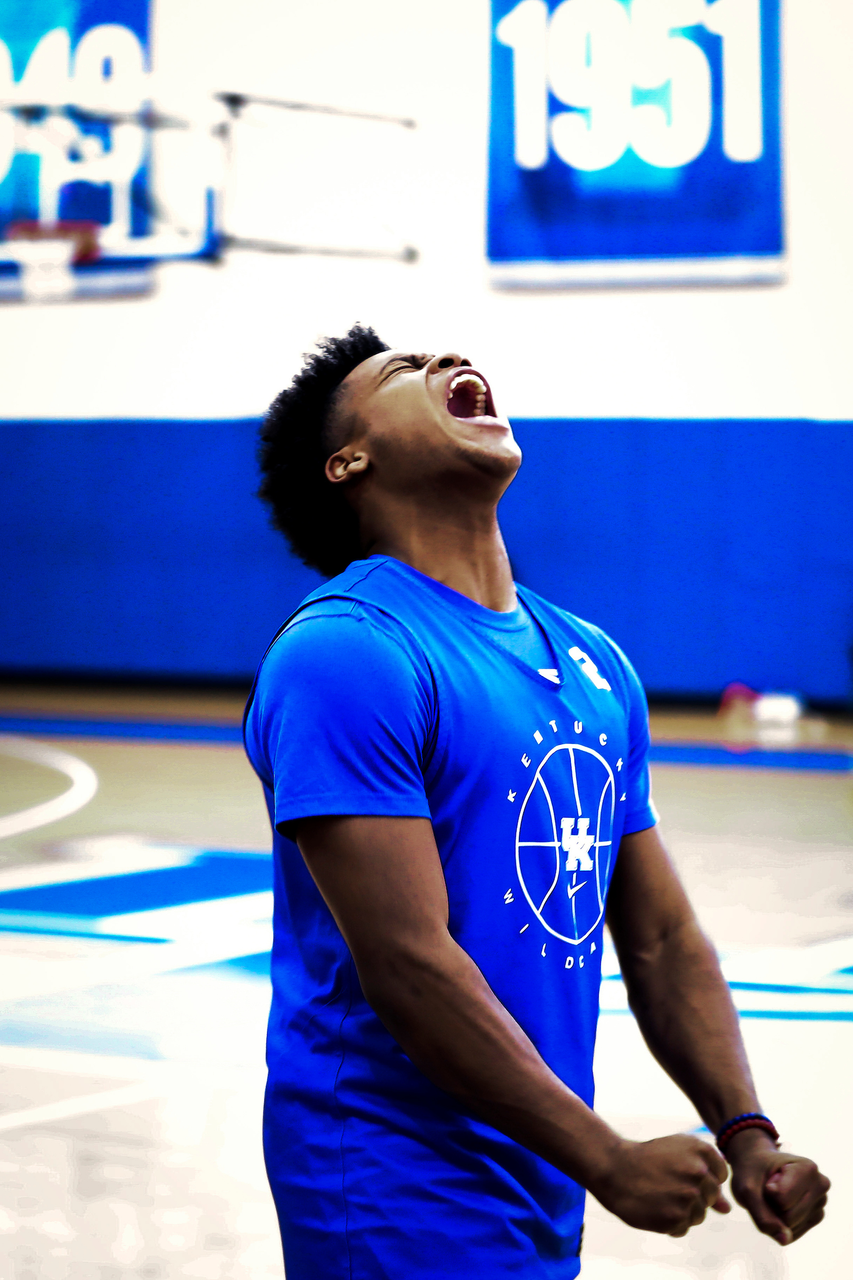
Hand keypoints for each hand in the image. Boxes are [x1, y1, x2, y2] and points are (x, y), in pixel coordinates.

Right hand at [594, 1134, 730, 1236]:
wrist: (615, 1169)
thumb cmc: (648, 1159)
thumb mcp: (678, 1155)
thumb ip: (707, 1177)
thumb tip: (727, 1208)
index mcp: (701, 1150)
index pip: (720, 1176)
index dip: (700, 1177)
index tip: (680, 1171)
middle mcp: (699, 1173)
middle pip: (711, 1197)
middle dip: (692, 1194)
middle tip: (666, 1183)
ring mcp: (688, 1197)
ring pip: (699, 1215)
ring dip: (682, 1210)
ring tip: (659, 1196)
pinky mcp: (676, 1219)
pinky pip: (683, 1227)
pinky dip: (670, 1223)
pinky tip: (654, 1208)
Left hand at [726, 1129, 829, 1245]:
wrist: (756, 1163)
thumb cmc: (752, 1171)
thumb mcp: (746, 1190)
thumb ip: (762, 1216)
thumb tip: (785, 1240)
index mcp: (808, 1168)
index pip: (782, 1201)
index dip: (766, 1193)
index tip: (766, 1177)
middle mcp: (820, 1185)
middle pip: (789, 1217)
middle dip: (771, 1207)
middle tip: (768, 1187)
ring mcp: (820, 1203)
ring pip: (791, 1228)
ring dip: (775, 1215)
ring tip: (775, 1194)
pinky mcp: (815, 1217)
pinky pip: (792, 1234)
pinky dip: (780, 1223)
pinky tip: (780, 1204)